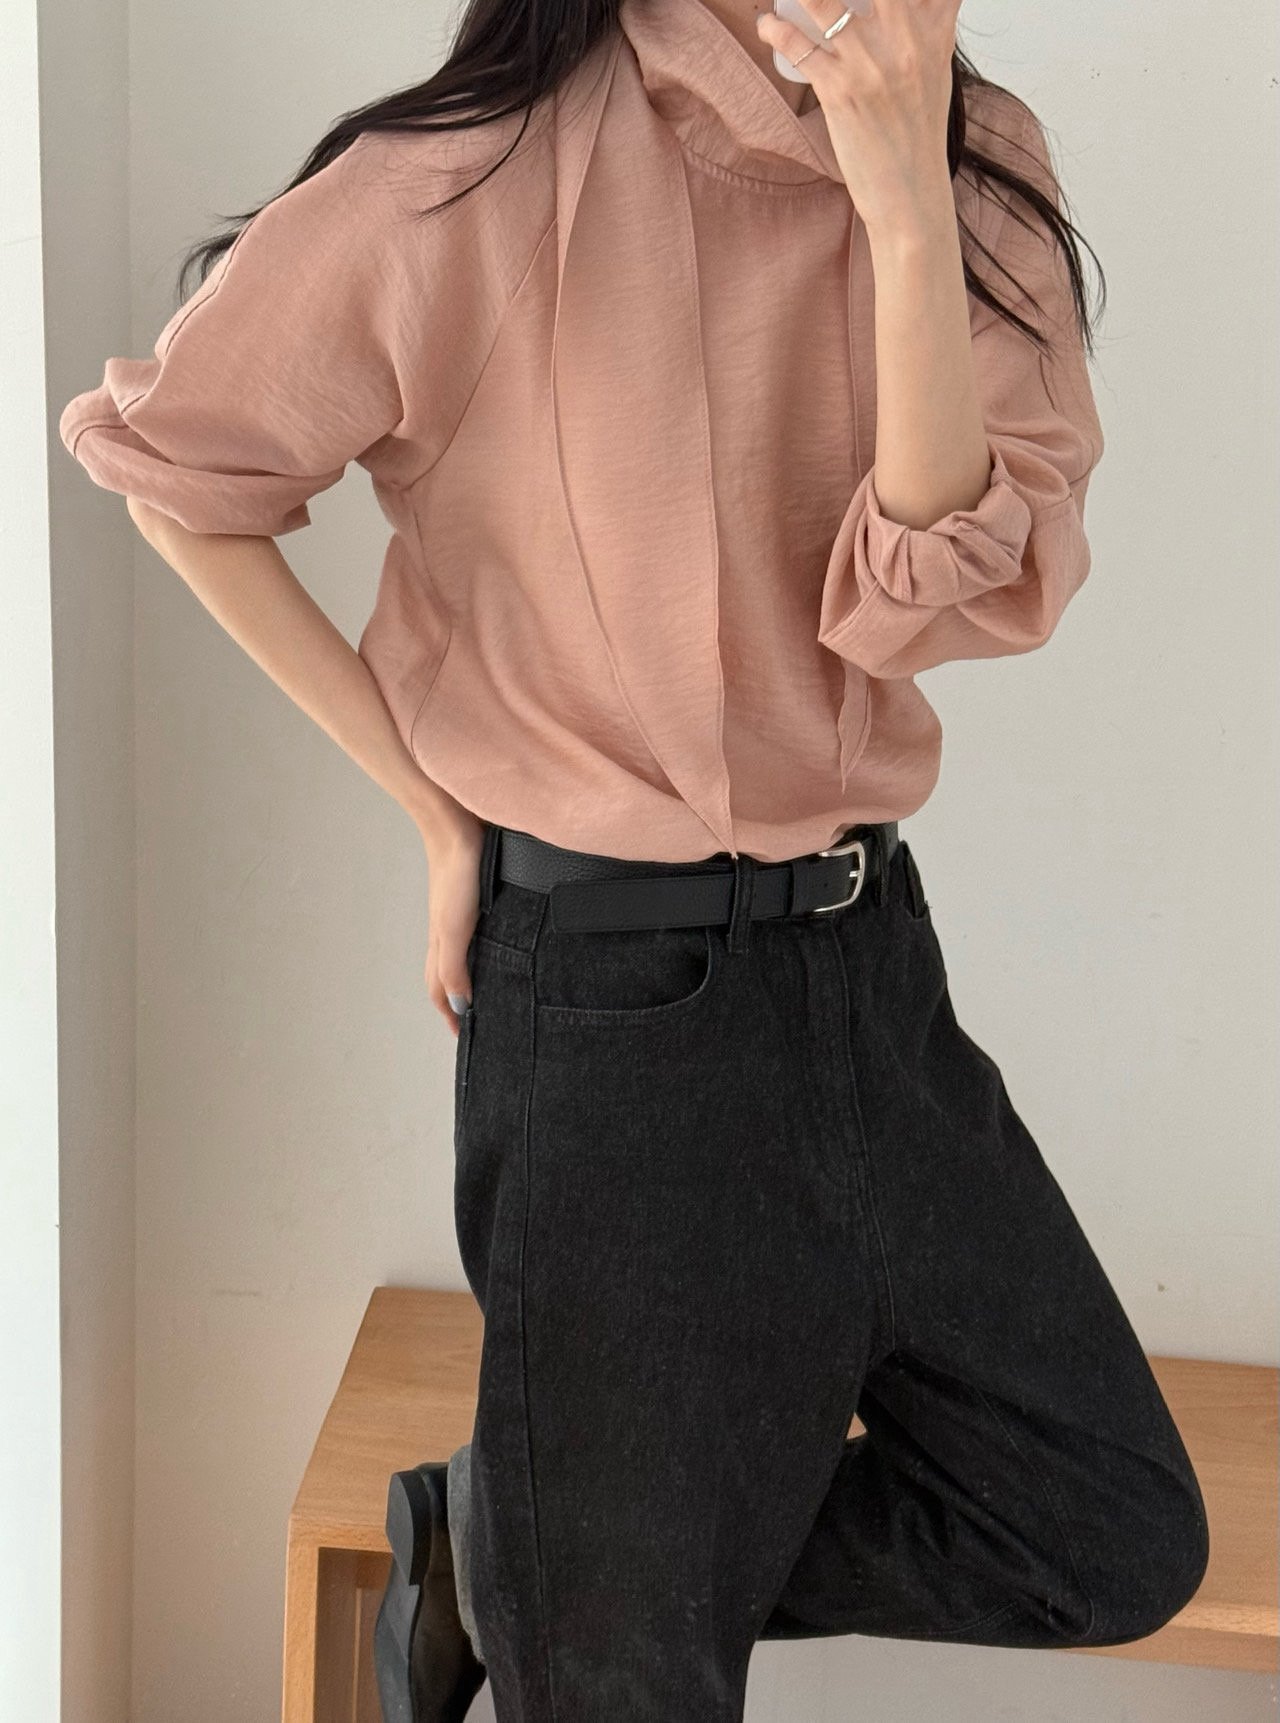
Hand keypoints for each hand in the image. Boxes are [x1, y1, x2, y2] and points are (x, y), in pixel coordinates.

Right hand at [419, 806, 486, 1033]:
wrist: (459, 824)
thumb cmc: (455, 875)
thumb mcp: (454, 928)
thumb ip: (454, 967)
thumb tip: (460, 1005)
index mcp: (442, 943)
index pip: (441, 989)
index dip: (451, 1014)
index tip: (464, 1036)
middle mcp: (451, 931)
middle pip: (450, 974)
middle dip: (460, 1000)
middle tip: (481, 1020)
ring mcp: (464, 913)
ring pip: (466, 952)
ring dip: (475, 974)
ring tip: (498, 989)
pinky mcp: (482, 895)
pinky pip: (483, 930)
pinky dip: (490, 946)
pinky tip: (508, 941)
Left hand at [756, 0, 962, 237]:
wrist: (910, 193)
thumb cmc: (917, 134)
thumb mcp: (936, 70)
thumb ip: (930, 27)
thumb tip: (924, 6)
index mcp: (933, 30)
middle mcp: (904, 39)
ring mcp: (870, 64)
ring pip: (823, 1)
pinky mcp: (841, 91)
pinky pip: (799, 47)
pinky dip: (775, 31)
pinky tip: (766, 25)